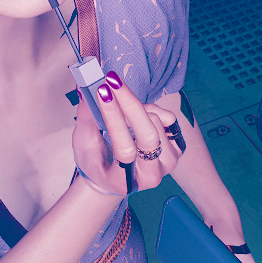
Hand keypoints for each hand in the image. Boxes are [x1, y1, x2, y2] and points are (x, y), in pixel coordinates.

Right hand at [71, 71, 181, 196]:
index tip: (103, 92)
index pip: (125, 149)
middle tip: (111, 80)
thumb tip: (86, 90)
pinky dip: (149, 109)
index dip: (114, 118)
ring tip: (120, 106)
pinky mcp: (176, 148)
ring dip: (135, 107)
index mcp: (125, 182)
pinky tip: (136, 113)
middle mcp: (151, 176)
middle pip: (148, 135)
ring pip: (156, 121)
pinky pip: (167, 118)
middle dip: (129, 103)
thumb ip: (86, 118)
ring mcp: (168, 163)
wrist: (114, 176)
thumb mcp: (84, 145)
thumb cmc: (96, 162)